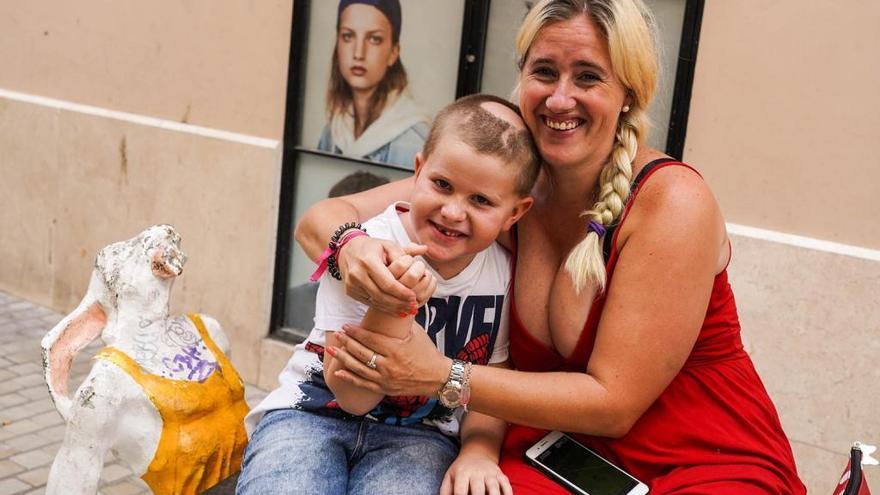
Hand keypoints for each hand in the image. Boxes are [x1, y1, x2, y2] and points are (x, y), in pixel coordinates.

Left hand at [329, 323, 450, 396]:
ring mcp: (385, 379)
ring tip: (332, 349)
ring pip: (359, 368)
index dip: (356, 332)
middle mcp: (388, 365)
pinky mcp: (385, 389)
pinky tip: (339, 371)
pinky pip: (363, 384)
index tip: (345, 326)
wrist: (438, 378)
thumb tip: (390, 307)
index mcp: (396, 349)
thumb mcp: (416, 334)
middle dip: (346, 343)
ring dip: (343, 358)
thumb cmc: (428, 353)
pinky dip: (349, 377)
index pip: (370, 339)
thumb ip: (401, 323)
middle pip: (361, 353)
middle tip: (336, 334)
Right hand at [337, 237, 429, 313]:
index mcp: (368, 261)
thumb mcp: (388, 244)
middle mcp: (357, 274)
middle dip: (399, 303)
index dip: (401, 292)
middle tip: (413, 307)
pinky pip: (368, 302)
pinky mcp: (350, 291)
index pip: (387, 282)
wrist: (347, 249)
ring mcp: (352, 284)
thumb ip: (406, 251)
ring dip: (392, 308)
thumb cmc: (372, 247)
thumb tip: (424, 249)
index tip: (414, 297)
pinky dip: (383, 307)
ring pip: (375, 301)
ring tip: (407, 310)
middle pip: (381, 295)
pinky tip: (395, 309)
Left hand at [441, 453, 511, 494]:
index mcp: (462, 473)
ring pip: (494, 488)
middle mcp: (477, 473)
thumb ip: (445, 491)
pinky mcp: (500, 475)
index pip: (460, 491)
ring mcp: (490, 473)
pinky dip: (508, 494)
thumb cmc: (461, 469)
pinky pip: (506, 485)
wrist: (478, 451)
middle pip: (478, 491)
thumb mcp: (450, 476)